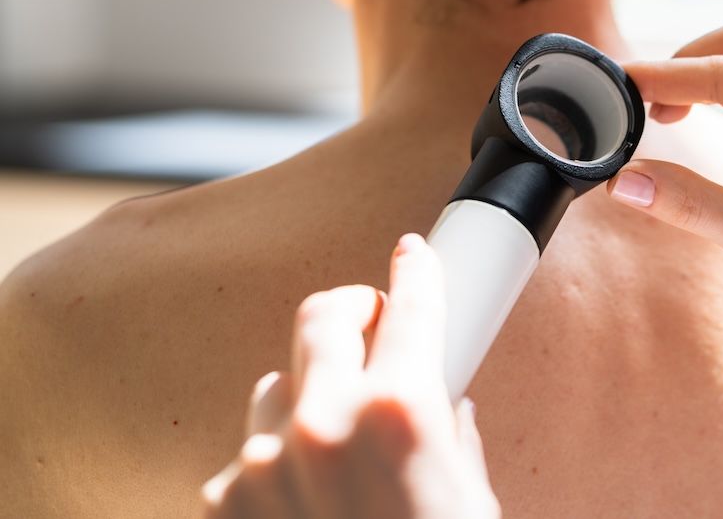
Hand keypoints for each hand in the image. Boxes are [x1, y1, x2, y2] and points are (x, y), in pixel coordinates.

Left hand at [202, 234, 499, 518]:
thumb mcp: (471, 500)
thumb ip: (452, 443)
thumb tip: (448, 418)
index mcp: (398, 413)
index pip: (411, 308)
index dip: (416, 272)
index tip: (412, 255)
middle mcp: (324, 423)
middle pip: (322, 316)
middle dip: (351, 308)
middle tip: (368, 318)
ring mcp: (265, 461)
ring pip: (276, 385)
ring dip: (308, 397)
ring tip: (336, 439)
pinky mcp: (225, 500)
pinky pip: (250, 454)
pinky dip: (278, 466)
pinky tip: (307, 498)